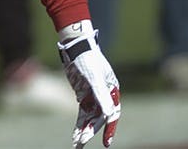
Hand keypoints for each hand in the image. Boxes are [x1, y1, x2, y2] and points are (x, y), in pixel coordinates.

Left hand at [58, 21, 120, 147]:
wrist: (75, 47)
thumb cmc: (87, 59)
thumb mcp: (94, 78)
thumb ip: (101, 96)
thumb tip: (110, 115)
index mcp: (112, 92)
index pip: (112, 114)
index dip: (109, 129)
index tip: (106, 142)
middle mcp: (104, 97)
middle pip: (100, 119)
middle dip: (92, 131)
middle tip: (82, 141)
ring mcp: (93, 97)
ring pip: (90, 119)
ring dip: (84, 131)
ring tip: (77, 144)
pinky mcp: (83, 96)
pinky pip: (83, 114)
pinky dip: (79, 124)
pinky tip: (75, 136)